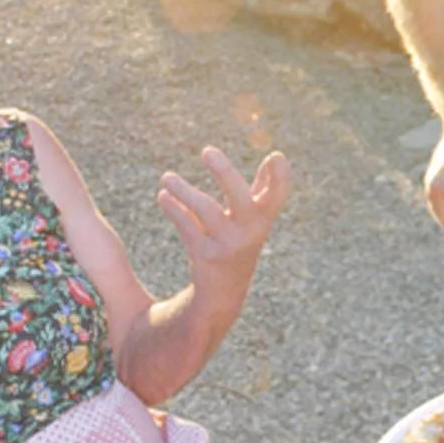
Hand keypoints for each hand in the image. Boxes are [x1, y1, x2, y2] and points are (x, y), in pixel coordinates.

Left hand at [158, 148, 290, 307]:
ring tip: (166, 177)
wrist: (225, 291)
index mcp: (263, 218)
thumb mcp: (255, 217)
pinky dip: (174, 210)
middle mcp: (249, 232)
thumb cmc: (241, 242)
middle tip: (207, 151)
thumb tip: (276, 157)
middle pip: (240, 199)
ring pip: (206, 210)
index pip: (277, 196)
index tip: (275, 156)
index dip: (280, 177)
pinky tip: (163, 196)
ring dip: (184, 191)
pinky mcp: (206, 256)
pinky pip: (188, 227)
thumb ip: (265, 188)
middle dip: (225, 174)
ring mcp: (227, 245)